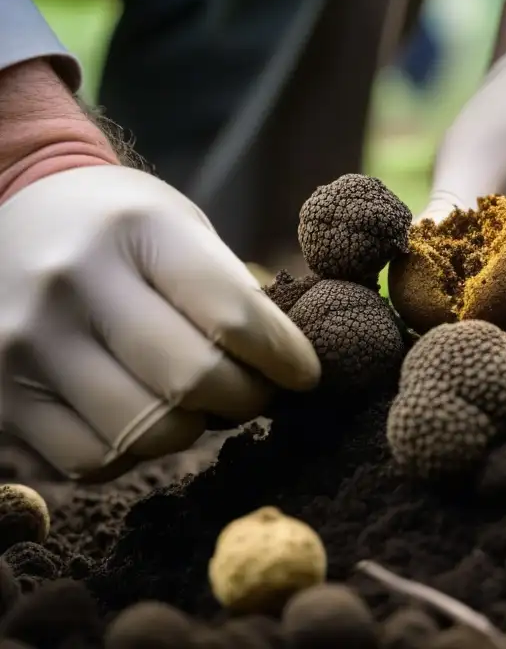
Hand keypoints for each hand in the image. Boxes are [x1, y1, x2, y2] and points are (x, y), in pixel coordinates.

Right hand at [0, 165, 320, 479]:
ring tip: (197, 404)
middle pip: (192, 380)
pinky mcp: (0, 396)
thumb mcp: (179, 226)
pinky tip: (141, 418)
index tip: (305, 373)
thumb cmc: (119, 230)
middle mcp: (73, 282)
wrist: (9, 214)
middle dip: (244, 398)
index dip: (284, 356)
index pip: (232, 314)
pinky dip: (132, 454)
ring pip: (144, 432)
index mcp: (137, 229)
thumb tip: (291, 368)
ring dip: (191, 430)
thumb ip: (231, 291)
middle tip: (254, 392)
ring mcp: (27, 343)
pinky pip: (90, 461)